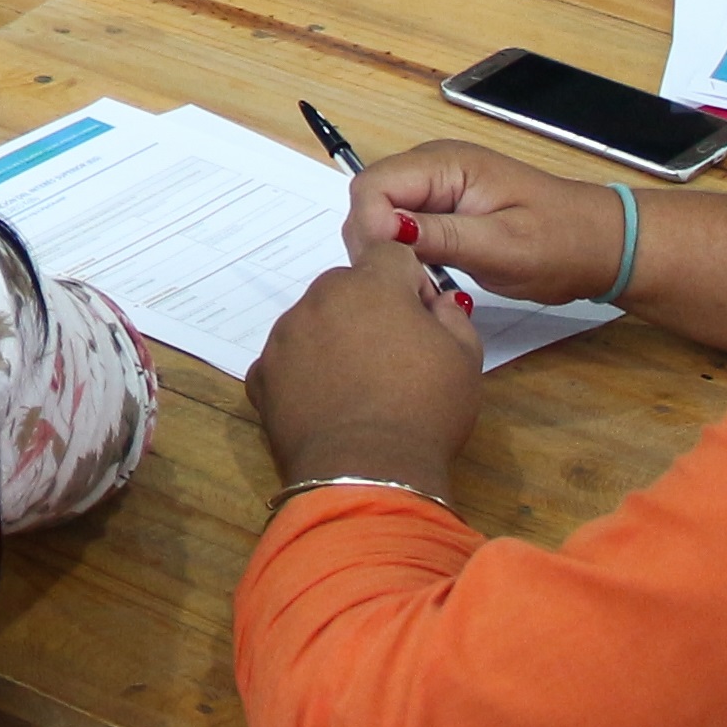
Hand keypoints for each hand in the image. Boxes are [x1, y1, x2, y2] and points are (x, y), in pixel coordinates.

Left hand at [246, 219, 485, 497]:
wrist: (368, 471)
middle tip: (392, 359)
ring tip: (359, 388)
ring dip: (333, 340)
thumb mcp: (464, 359)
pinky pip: (287, 362)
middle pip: (347, 287)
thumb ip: (453, 316)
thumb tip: (440, 301)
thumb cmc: (424, 411)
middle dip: (369, 310)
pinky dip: (303, 376)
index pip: (391, 256)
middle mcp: (319, 298)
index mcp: (371, 284)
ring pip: (313, 323)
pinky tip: (328, 406)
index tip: (422, 320)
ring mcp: (284, 336)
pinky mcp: (262, 375)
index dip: (412, 285)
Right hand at [345, 135, 628, 307]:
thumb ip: (440, 236)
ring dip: (389, 252)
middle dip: (375, 242)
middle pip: (370, 199)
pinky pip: (401, 228)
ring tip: (420, 284)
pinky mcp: (441, 210)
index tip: (395, 269)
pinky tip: (426, 278)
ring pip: (380, 215)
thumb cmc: (561, 244)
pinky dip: (404, 255)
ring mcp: (437, 188)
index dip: (371, 227)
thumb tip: (383, 229)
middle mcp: (434, 167)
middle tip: (407, 284)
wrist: (600, 245)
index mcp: (447, 164)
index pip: (373, 185)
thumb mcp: (502, 246)